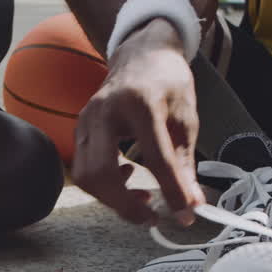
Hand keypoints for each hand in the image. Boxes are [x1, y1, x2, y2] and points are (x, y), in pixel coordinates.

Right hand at [72, 20, 203, 225]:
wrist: (141, 54)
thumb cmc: (167, 82)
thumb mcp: (186, 118)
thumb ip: (186, 163)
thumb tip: (192, 203)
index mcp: (140, 103)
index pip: (155, 158)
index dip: (172, 192)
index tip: (185, 215)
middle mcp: (105, 110)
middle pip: (101, 172)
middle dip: (125, 204)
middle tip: (152, 217)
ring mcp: (86, 119)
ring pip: (86, 175)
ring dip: (112, 198)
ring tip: (143, 199)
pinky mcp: (80, 128)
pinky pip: (84, 168)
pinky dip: (104, 185)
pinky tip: (128, 178)